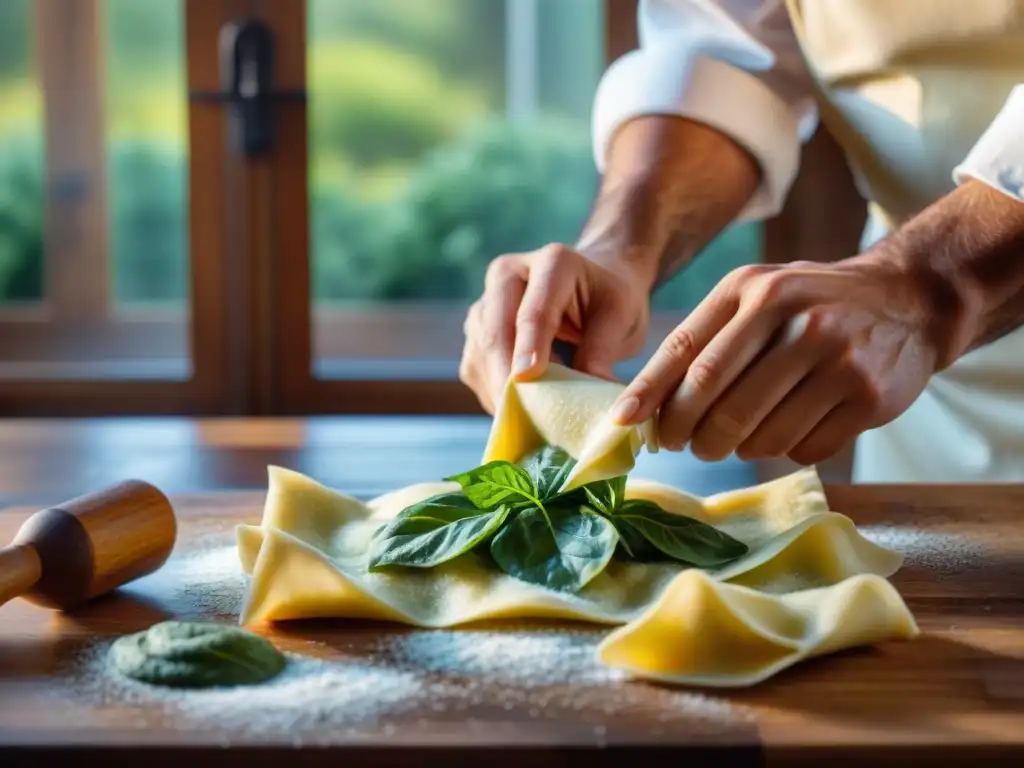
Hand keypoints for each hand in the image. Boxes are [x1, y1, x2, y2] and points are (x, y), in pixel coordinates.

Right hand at [460, 244, 651, 412]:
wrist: (592, 281)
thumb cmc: (609, 298)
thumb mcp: (620, 318)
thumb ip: (601, 353)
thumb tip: (588, 405)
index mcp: (552, 263)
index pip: (534, 310)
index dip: (528, 346)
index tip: (527, 378)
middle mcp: (508, 276)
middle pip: (495, 331)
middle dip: (504, 376)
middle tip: (518, 417)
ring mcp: (486, 303)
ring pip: (479, 352)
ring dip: (497, 389)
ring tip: (525, 421)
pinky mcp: (476, 331)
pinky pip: (475, 367)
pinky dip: (493, 393)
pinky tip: (518, 411)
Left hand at [609, 255, 942, 464]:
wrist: (907, 299)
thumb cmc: (810, 303)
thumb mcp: (757, 294)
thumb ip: (706, 337)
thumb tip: (647, 404)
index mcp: (754, 290)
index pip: (686, 350)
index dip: (649, 393)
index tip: (624, 423)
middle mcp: (795, 318)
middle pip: (717, 399)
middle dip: (689, 433)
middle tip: (685, 446)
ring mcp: (836, 358)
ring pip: (759, 432)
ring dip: (736, 447)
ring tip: (737, 438)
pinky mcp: (867, 397)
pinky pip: (804, 447)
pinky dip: (784, 450)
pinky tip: (788, 430)